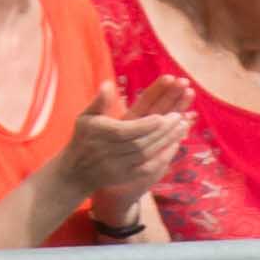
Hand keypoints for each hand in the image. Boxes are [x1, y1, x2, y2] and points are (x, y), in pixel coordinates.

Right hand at [63, 74, 192, 218]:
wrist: (77, 173)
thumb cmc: (82, 139)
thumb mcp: (85, 117)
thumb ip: (99, 102)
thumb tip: (108, 83)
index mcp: (103, 135)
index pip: (128, 130)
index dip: (146, 125)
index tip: (162, 115)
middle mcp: (112, 152)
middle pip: (142, 142)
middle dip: (162, 130)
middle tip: (179, 116)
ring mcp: (121, 167)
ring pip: (148, 154)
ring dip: (167, 140)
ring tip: (183, 124)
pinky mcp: (128, 176)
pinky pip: (149, 167)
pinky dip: (164, 156)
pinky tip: (176, 144)